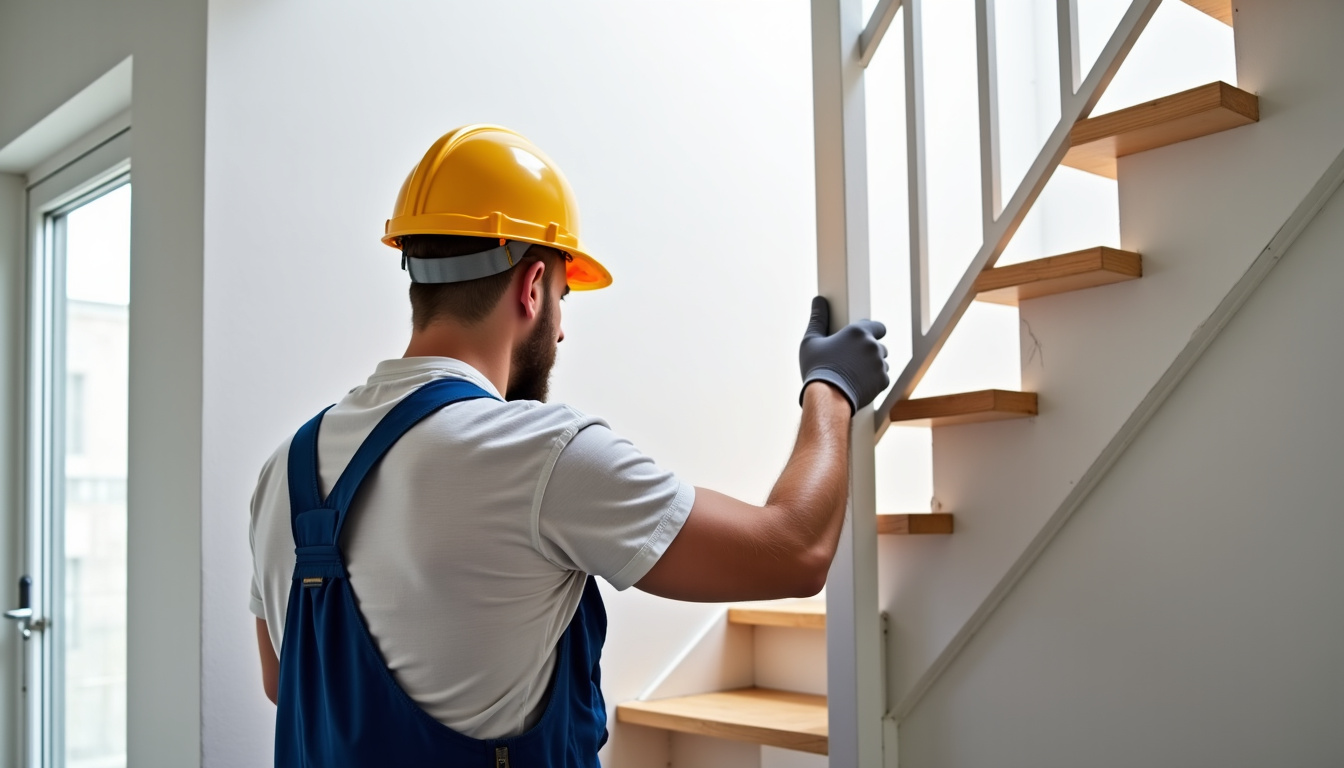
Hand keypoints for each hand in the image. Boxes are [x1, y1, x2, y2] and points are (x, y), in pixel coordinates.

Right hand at [798, 296, 888, 413]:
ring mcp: (880, 364)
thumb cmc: (817, 369)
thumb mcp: (811, 341)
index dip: (871, 333)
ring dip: (872, 367)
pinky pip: (882, 379)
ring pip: (881, 363)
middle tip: (851, 361)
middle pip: (878, 346)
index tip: (861, 341)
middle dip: (868, 352)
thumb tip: (818, 301)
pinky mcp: (882, 381)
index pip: (878, 326)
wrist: (827, 398)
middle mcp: (872, 346)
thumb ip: (818, 319)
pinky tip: (858, 384)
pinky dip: (873, 381)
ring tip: (852, 375)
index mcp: (858, 332)